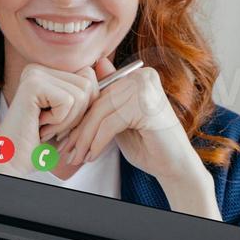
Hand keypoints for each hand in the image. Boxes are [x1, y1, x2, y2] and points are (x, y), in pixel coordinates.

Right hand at [0, 62, 96, 175]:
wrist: (13, 160)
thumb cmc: (40, 142)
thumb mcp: (70, 114)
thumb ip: (86, 91)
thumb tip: (105, 64)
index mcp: (46, 71)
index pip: (89, 77)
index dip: (84, 106)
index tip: (61, 121)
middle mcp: (38, 68)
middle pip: (88, 83)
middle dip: (78, 114)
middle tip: (53, 125)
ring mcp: (34, 74)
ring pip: (81, 94)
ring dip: (68, 120)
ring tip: (46, 126)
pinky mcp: (34, 85)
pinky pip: (69, 102)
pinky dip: (60, 122)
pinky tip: (40, 126)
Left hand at [55, 58, 218, 216]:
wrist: (174, 165)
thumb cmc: (148, 144)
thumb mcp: (120, 120)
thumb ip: (106, 102)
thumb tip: (80, 91)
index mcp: (138, 75)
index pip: (99, 93)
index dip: (80, 115)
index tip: (64, 134)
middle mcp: (142, 77)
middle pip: (98, 102)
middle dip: (78, 129)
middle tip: (65, 148)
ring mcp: (145, 88)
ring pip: (101, 114)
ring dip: (84, 139)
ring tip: (76, 156)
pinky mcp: (145, 105)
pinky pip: (109, 124)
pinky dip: (97, 143)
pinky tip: (91, 156)